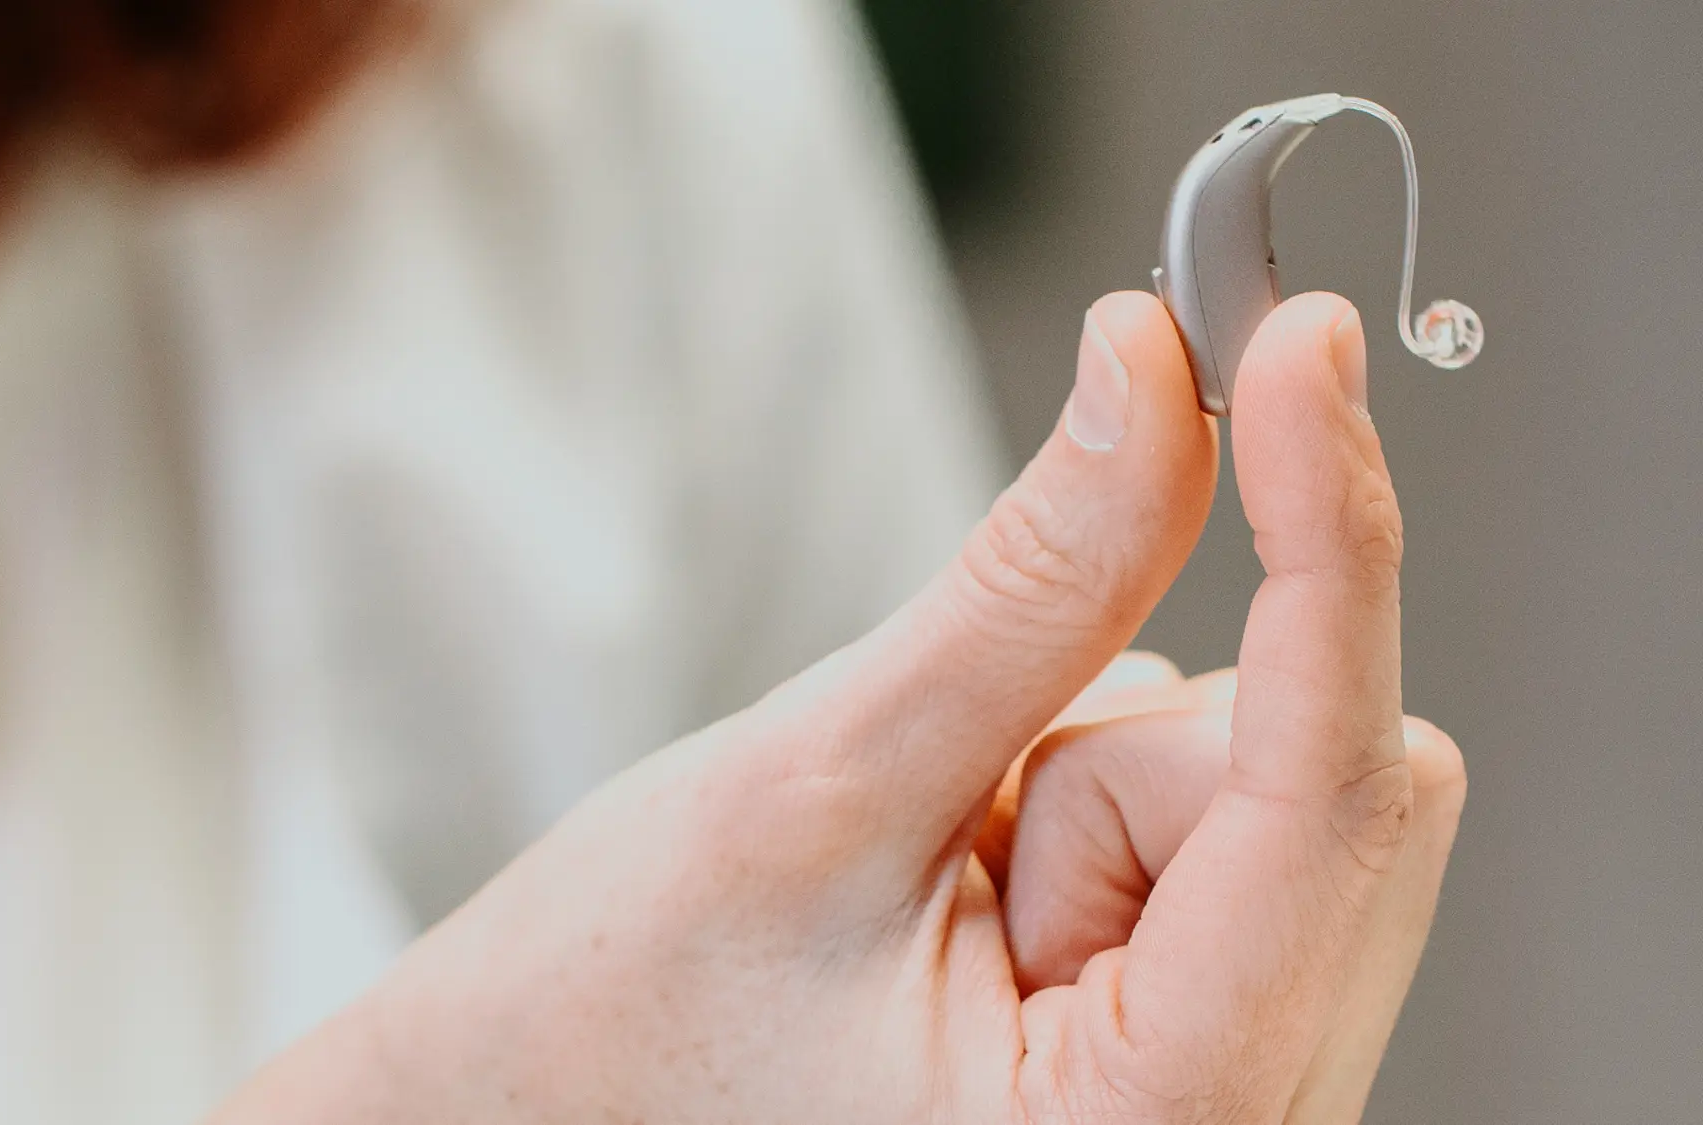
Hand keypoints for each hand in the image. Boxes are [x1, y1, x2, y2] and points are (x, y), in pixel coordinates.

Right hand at [210, 292, 1465, 1124]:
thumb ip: (1025, 583)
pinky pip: (1222, 828)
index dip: (1327, 542)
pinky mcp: (1191, 1032)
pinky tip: (972, 882)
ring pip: (1267, 794)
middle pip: (1317, 787)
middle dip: (1118, 739)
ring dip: (1091, 777)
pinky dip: (1098, 801)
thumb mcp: (820, 784)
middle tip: (949, 811)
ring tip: (925, 880)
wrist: (532, 1113)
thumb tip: (1151, 373)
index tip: (1296, 343)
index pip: (1334, 794)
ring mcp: (1222, 1083)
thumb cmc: (622, 1019)